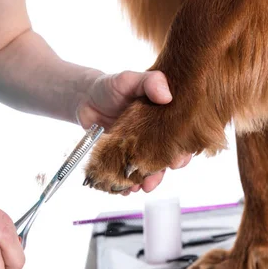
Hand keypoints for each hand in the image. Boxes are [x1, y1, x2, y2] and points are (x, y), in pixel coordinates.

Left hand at [76, 71, 191, 193]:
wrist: (84, 99)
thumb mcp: (130, 79)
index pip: (181, 139)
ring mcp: (137, 150)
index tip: (177, 160)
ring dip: (145, 182)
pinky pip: (127, 176)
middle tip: (153, 178)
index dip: (183, 152)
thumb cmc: (111, 87)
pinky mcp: (121, 159)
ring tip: (137, 187)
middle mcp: (154, 138)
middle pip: (165, 160)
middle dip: (162, 172)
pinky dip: (126, 185)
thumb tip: (166, 95)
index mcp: (165, 119)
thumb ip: (150, 82)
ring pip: (147, 172)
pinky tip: (124, 189)